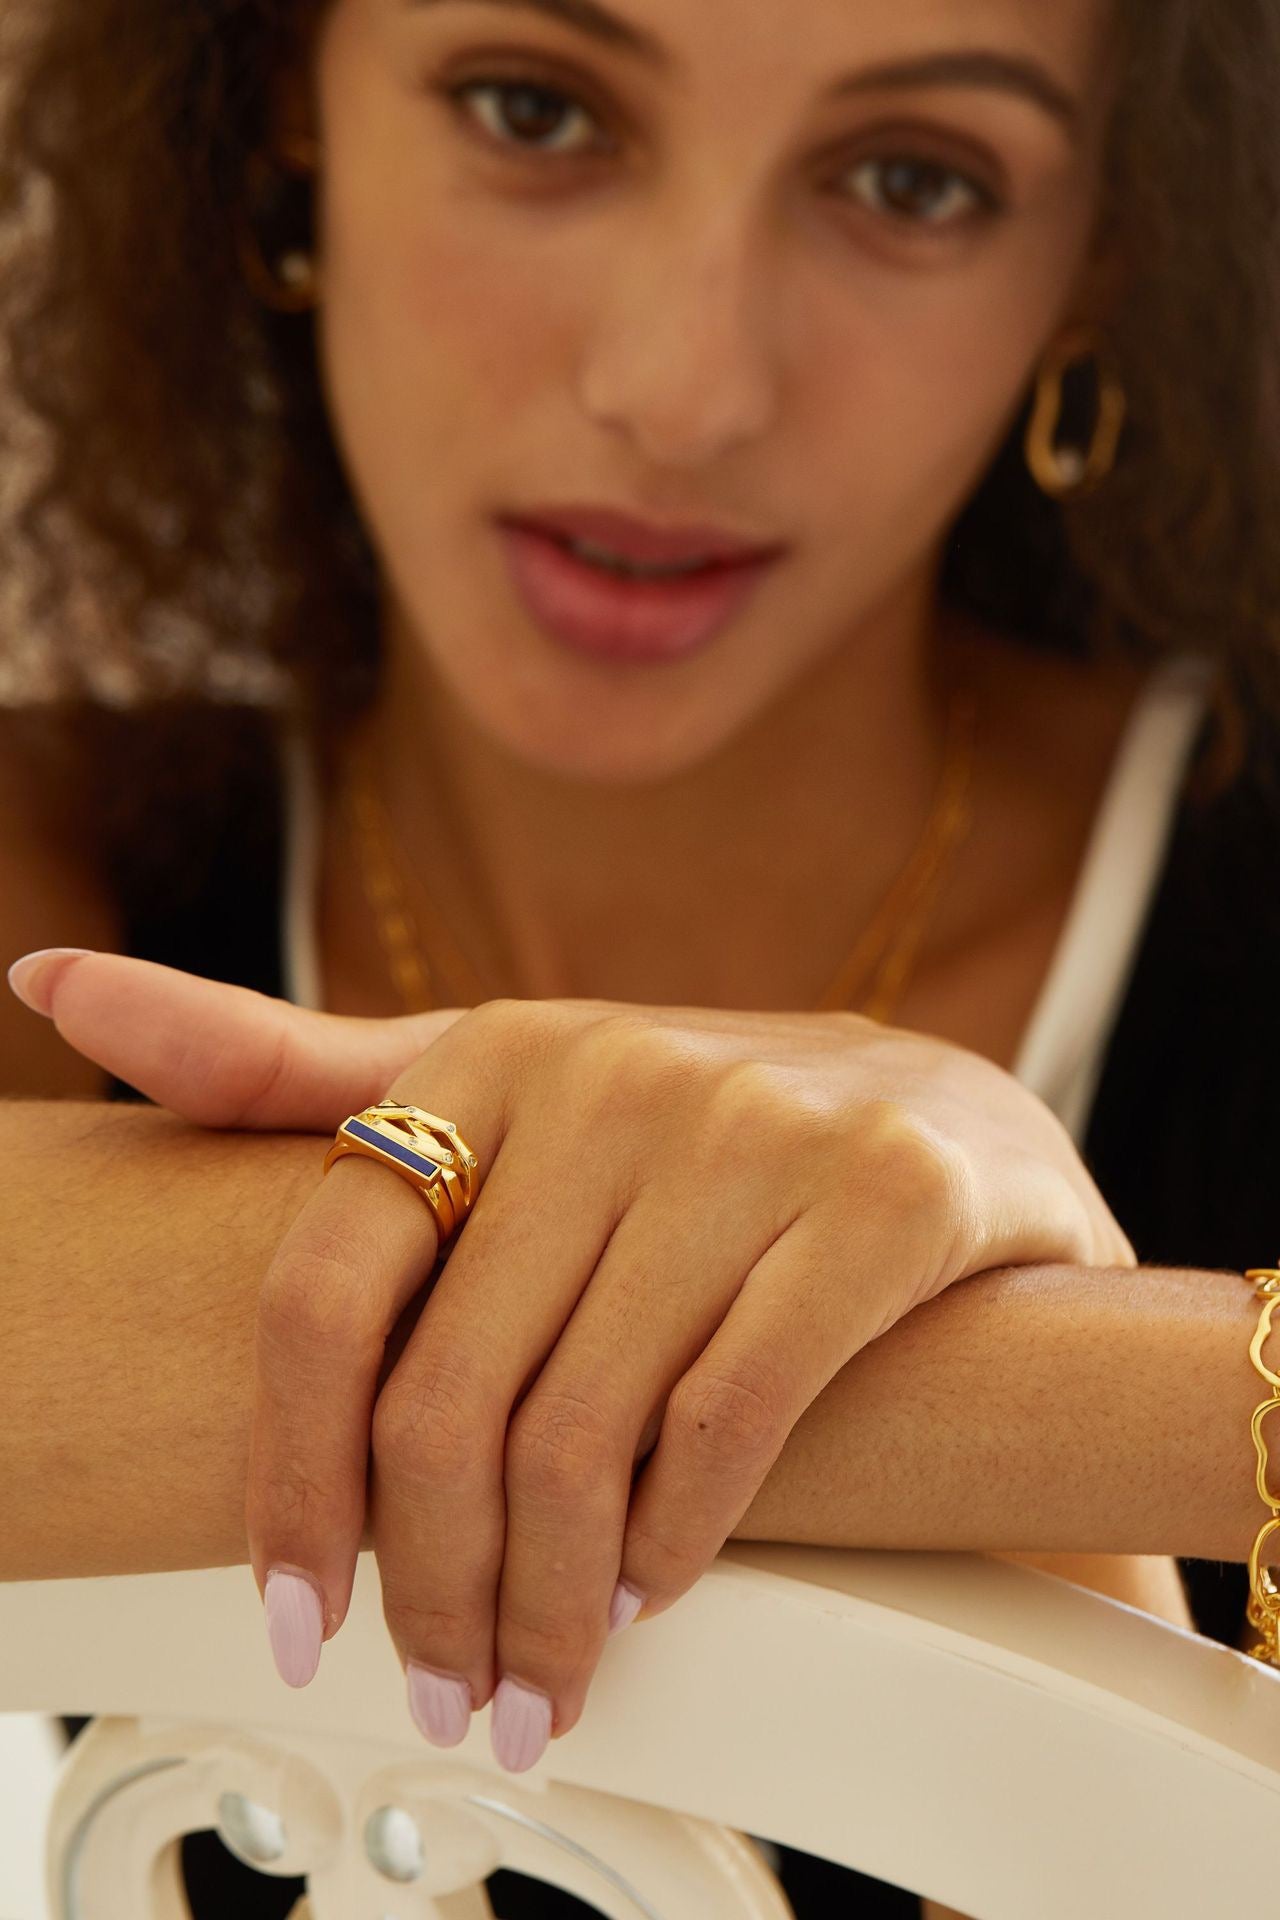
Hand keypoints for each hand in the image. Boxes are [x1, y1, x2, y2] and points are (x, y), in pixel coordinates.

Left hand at [12, 951, 1135, 1774]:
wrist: (946, 1118)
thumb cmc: (691, 1134)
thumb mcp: (495, 1085)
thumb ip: (294, 1069)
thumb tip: (56, 982)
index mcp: (497, 1047)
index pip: (327, 1286)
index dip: (289, 1477)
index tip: (295, 1609)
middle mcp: (618, 1073)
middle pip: (450, 1397)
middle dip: (431, 1587)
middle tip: (444, 1690)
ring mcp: (759, 1130)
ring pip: (585, 1432)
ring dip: (545, 1603)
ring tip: (538, 1680)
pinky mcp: (887, 1196)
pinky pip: (732, 1415)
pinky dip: (675, 1539)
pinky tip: (649, 1589)